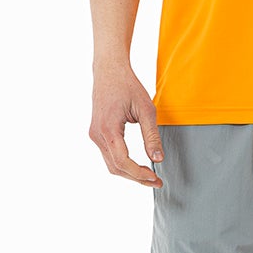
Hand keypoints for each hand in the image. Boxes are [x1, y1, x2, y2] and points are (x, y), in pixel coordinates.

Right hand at [90, 65, 163, 187]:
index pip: (122, 162)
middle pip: (115, 167)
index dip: (139, 173)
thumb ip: (151, 136)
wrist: (109, 70)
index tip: (155, 178)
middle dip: (136, 177)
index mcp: (108, 129)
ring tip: (149, 177)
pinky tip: (138, 166)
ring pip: (111, 164)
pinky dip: (123, 164)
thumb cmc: (128, 86)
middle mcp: (97, 134)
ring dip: (130, 173)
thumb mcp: (146, 109)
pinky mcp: (97, 133)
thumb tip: (158, 159)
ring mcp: (95, 134)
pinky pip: (109, 155)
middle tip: (156, 182)